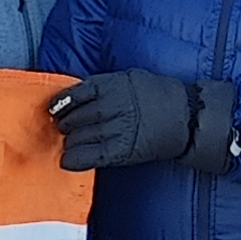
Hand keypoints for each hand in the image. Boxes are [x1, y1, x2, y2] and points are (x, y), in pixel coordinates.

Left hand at [53, 68, 225, 172]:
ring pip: (80, 137)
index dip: (61, 102)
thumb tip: (79, 95)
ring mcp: (117, 129)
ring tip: (70, 143)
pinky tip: (67, 161)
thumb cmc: (159, 95)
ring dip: (70, 142)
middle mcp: (112, 106)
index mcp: (113, 85)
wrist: (186, 116)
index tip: (54, 108)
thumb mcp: (132, 78)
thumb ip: (106, 85)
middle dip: (64, 124)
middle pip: (75, 117)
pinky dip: (76, 159)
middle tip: (62, 128)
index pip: (77, 93)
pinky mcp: (123, 150)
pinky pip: (92, 156)